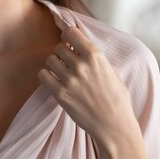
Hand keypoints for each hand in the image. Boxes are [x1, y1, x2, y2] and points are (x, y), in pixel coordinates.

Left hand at [37, 25, 138, 144]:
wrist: (114, 125)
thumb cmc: (117, 99)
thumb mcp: (112, 71)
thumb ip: (95, 58)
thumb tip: (80, 46)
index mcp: (96, 56)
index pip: (71, 32)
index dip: (68, 36)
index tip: (69, 41)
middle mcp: (81, 66)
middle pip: (59, 47)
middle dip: (63, 53)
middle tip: (68, 62)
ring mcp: (69, 80)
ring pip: (50, 60)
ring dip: (55, 64)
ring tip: (63, 73)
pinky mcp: (60, 94)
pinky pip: (42, 75)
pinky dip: (46, 76)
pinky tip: (54, 81)